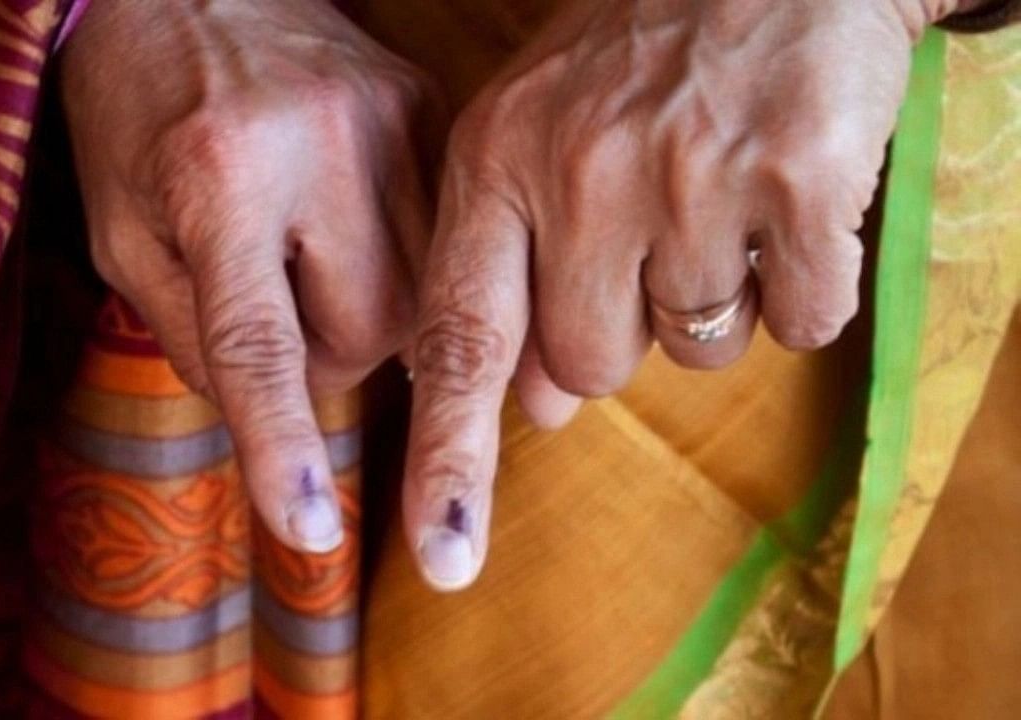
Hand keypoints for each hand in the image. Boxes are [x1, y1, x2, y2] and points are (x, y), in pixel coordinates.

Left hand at [63, 0, 432, 552]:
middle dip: (327, 356)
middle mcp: (318, 143)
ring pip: (428, 295)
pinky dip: (409, 265)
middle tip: (281, 311)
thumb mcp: (120, 231)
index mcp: (215, 176)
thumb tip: (275, 418)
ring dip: (374, 314)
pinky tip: (360, 230)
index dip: (281, 447)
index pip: (257, 344)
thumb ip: (190, 334)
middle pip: (369, 331)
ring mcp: (390, 119)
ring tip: (318, 261)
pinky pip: (450, 238)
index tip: (307, 533)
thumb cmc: (134, 112)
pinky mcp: (428, 106)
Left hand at [403, 0, 969, 589]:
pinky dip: (801, 286)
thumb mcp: (536, 139)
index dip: (449, 455)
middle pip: (587, 370)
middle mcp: (580, 171)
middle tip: (646, 234)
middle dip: (619, 332)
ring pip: (694, 350)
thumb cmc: (638, 60)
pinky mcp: (800, 177)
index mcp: (496, 162)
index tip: (443, 554)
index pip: (461, 340)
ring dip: (711, 303)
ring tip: (714, 200)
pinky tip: (785, 204)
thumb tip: (531, 408)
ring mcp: (691, 174)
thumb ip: (510, 272)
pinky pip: (800, 320)